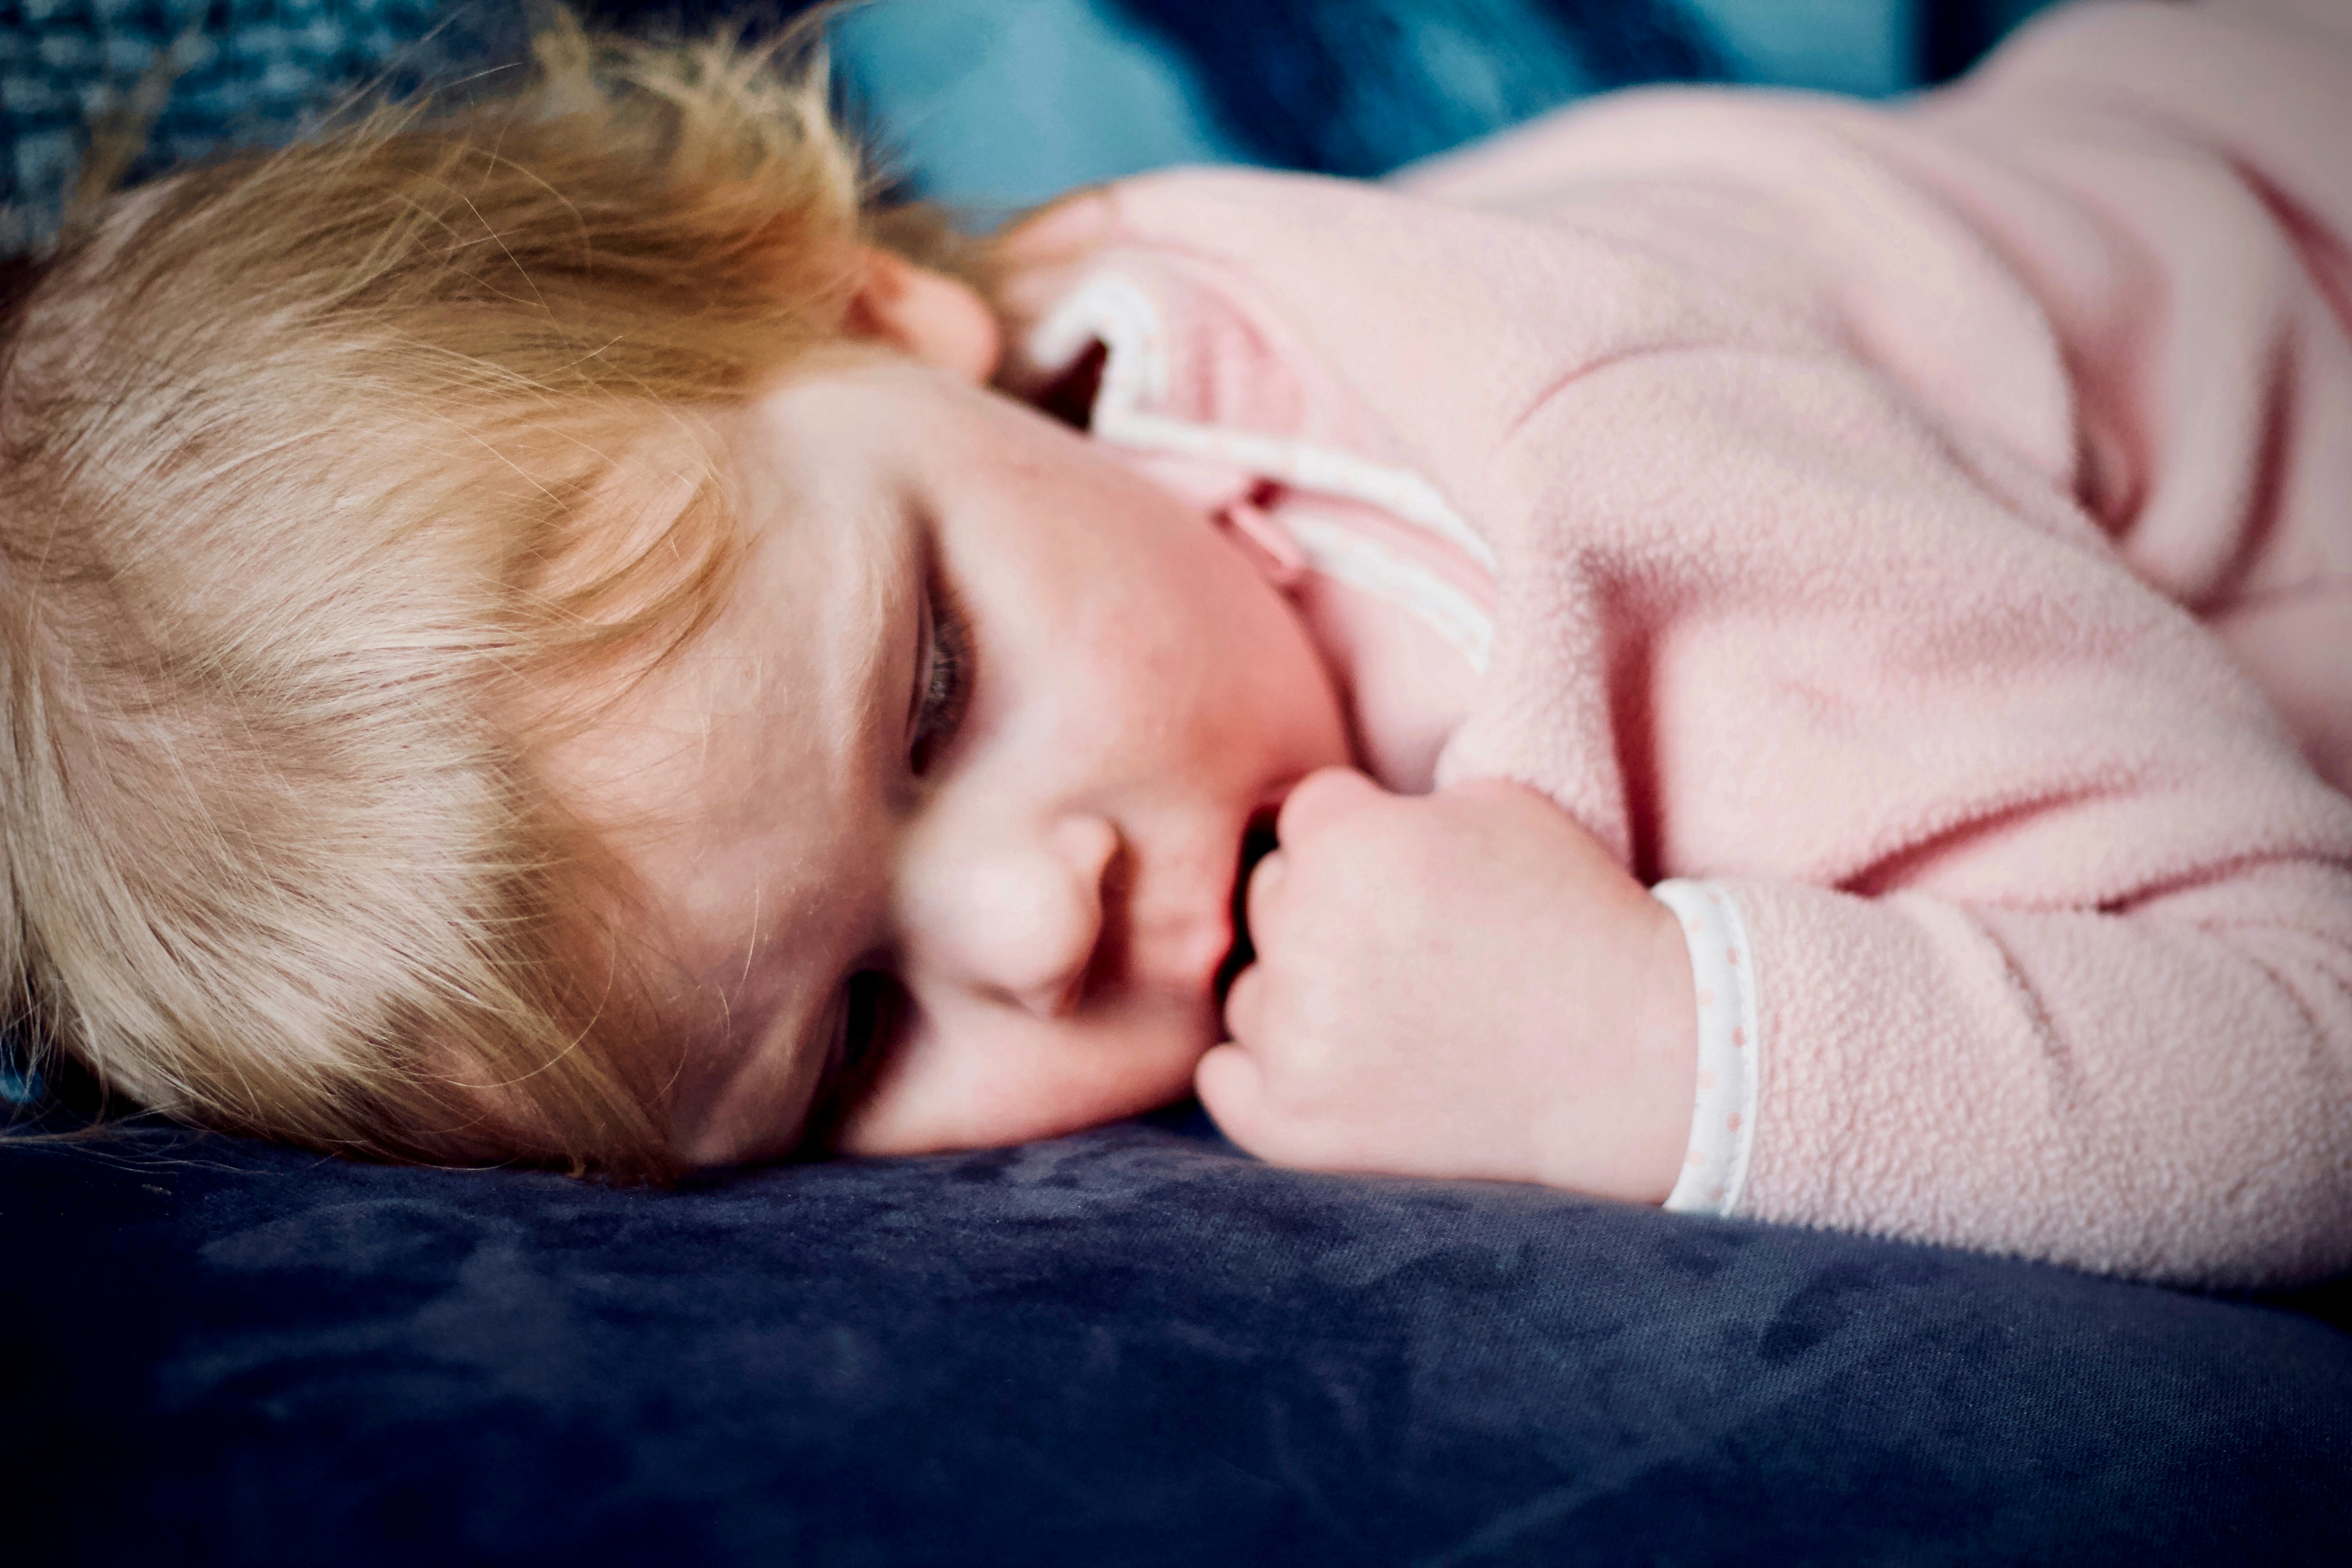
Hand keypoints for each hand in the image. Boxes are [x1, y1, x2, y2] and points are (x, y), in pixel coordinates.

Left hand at [1201, 768, 1695, 1201]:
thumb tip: (1306, 822)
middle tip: (1413, 947)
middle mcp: (1307, 937)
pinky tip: (1331, 1063)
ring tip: (1398, 1011)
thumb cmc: (1573, 918)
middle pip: (1269, 899)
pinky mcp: (1296, 1125)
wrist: (1637, 1056)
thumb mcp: (1492, 804)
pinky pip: (1224, 1080)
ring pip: (1251, 989)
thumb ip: (1383, 802)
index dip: (1364, 839)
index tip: (1422, 878)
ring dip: (1302, 993)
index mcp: (1346, 844)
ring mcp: (1296, 1039)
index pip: (1303, 817)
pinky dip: (1264, 1073)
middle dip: (1328, 910)